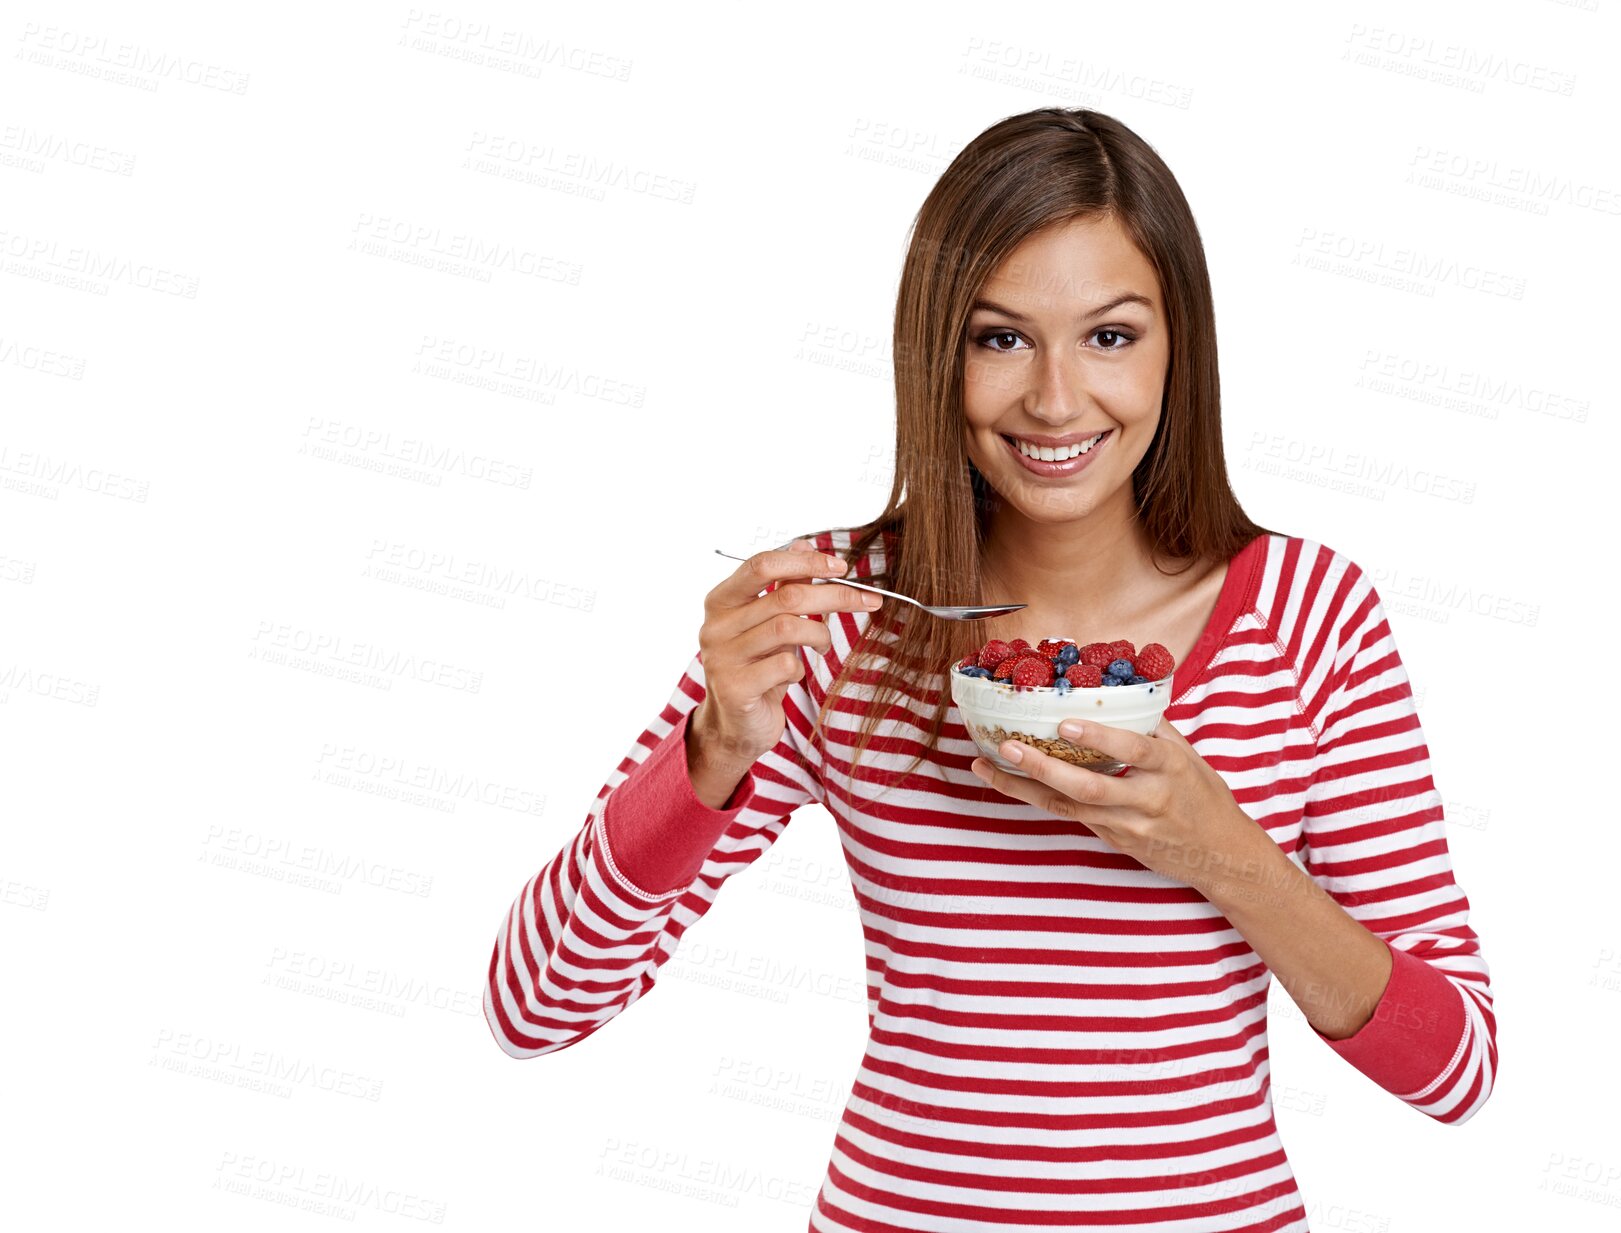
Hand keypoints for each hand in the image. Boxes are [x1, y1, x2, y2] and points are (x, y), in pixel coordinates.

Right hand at [687, 540, 878, 798]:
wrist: (735, 726)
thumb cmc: (756, 668)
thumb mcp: (770, 623)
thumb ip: (783, 585)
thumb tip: (804, 544)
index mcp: (721, 601)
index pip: (762, 565)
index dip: (805, 560)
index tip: (842, 567)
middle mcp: (716, 626)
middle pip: (785, 596)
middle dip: (834, 595)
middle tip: (867, 600)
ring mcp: (722, 657)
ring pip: (788, 628)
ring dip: (820, 634)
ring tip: (824, 644)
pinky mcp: (735, 688)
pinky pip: (786, 666)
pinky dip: (801, 668)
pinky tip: (795, 674)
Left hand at [968, 715, 1267, 898]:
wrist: (1222, 856)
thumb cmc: (1204, 797)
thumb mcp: (1190, 757)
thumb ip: (1154, 727)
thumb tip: (1120, 690)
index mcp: (1171, 770)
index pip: (1135, 751)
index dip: (1100, 739)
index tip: (1065, 725)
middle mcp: (1148, 800)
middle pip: (1090, 788)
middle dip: (1044, 768)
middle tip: (1007, 746)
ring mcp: (1128, 826)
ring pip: (1069, 808)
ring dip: (1024, 788)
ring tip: (986, 767)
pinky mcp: (1115, 842)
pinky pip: (1073, 818)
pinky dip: (1039, 799)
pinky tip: (1009, 783)